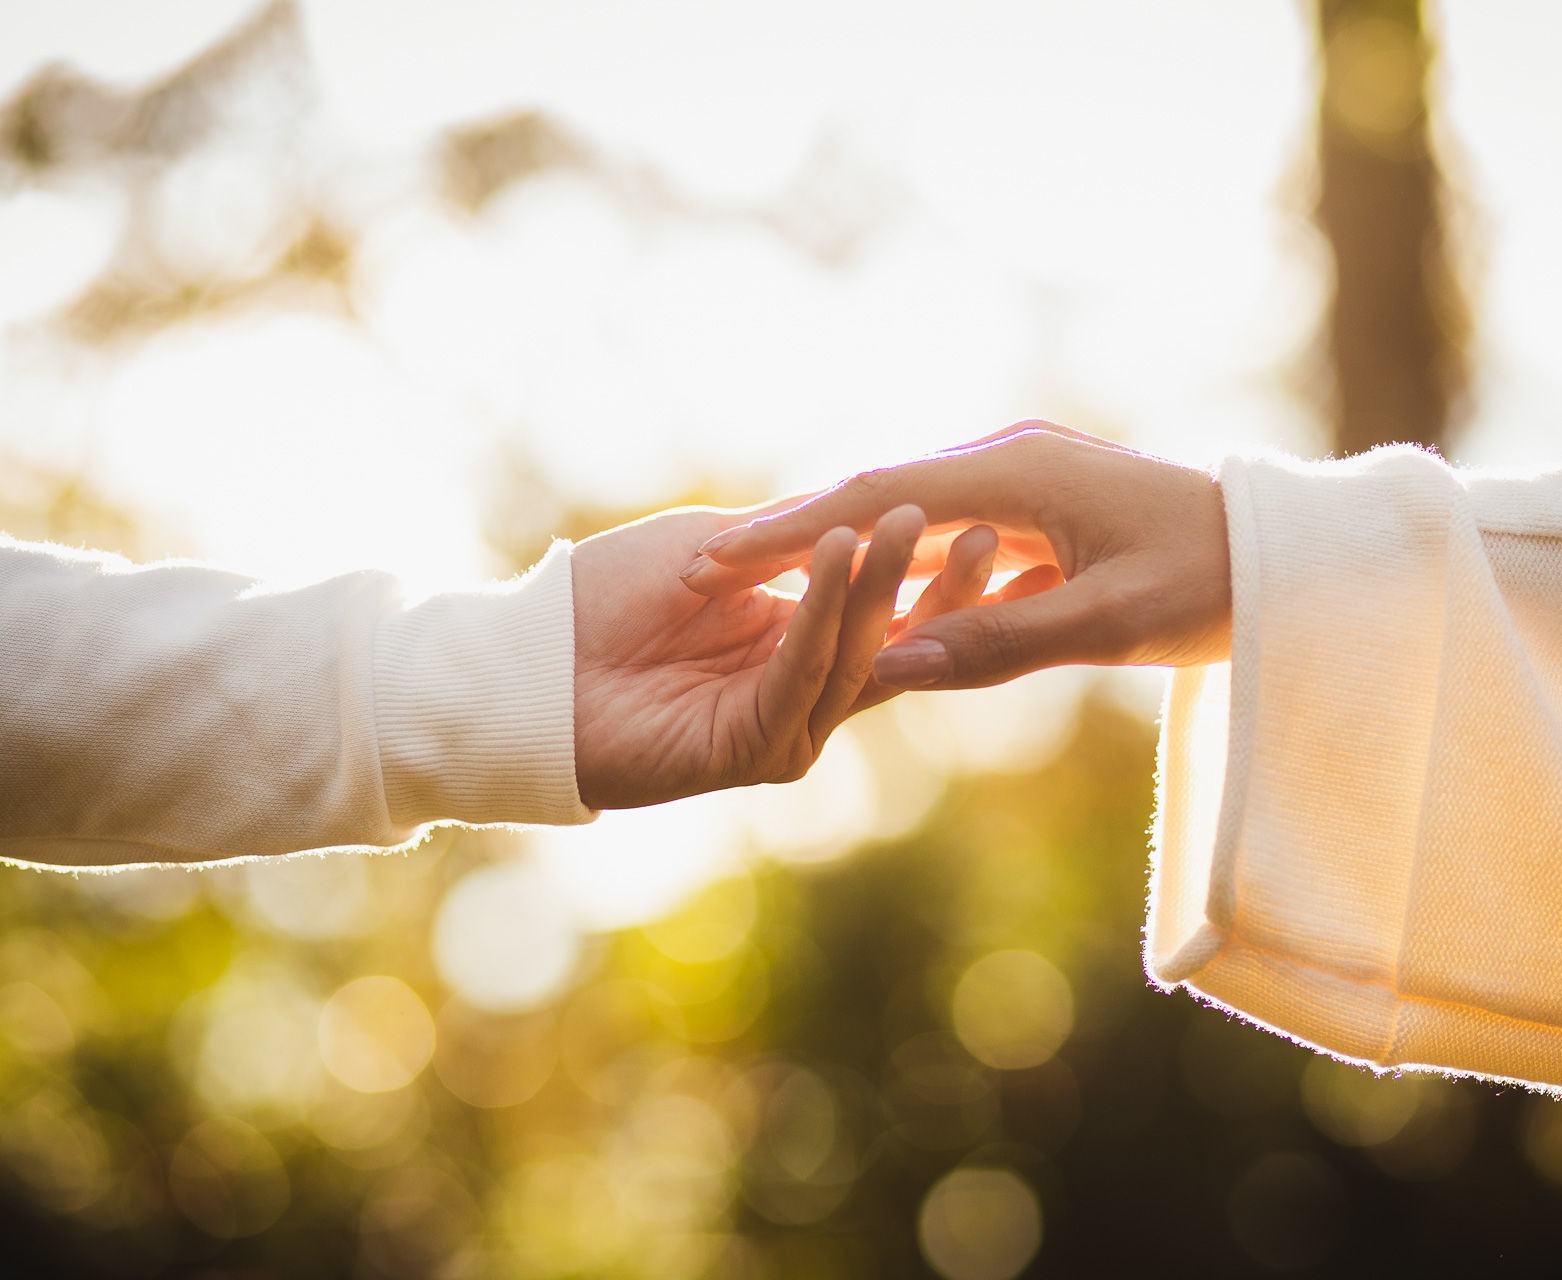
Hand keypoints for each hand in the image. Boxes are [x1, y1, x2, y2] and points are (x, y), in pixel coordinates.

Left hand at [569, 501, 996, 808]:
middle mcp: (802, 690)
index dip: (928, 567)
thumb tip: (866, 508)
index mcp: (797, 642)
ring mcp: (785, 726)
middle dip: (936, 584)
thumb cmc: (607, 597)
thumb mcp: (716, 545)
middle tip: (984, 529)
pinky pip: (802, 671)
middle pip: (891, 641)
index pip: (884, 610)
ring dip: (884, 586)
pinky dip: (823, 612)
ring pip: (855, 658)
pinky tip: (839, 553)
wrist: (529, 661)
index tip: (977, 514)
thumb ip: (790, 537)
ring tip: (911, 523)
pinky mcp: (756, 752)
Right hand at [678, 422, 1231, 689]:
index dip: (792, 533)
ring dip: (833, 545)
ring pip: (903, 514)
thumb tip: (887, 667)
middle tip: (703, 569)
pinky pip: (941, 531)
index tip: (716, 563)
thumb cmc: (1208, 585)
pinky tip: (850, 591)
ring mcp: (1021, 479)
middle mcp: (1008, 461)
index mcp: (1017, 475)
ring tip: (751, 580)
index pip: (877, 500)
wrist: (1284, 556)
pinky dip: (887, 558)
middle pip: (874, 496)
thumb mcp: (1105, 624)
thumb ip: (995, 642)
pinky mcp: (1035, 507)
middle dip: (790, 532)